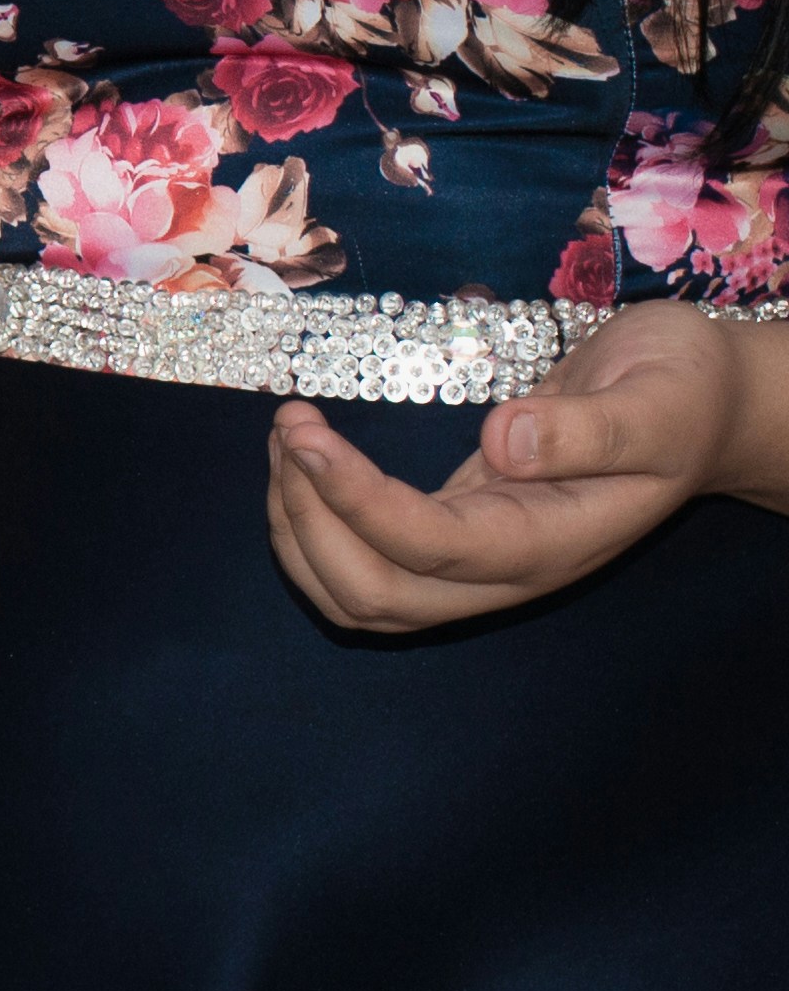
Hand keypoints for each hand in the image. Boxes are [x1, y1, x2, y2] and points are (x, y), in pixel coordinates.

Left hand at [264, 302, 788, 629]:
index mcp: (552, 541)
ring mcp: (478, 562)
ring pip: (359, 596)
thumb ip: (592, 430)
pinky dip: (313, 526)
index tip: (306, 432)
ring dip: (299, 527)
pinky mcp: (455, 537)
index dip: (356, 500)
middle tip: (292, 426)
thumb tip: (503, 443)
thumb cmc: (682, 394)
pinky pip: (365, 568)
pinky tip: (305, 461)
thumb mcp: (656, 399)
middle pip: (378, 595)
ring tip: (290, 437)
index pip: (431, 548)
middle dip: (311, 518)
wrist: (701, 410)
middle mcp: (507, 568)